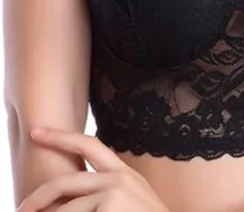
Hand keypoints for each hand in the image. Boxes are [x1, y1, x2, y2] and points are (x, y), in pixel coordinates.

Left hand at [17, 127, 169, 211]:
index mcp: (124, 173)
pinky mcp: (111, 206)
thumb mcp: (130, 200)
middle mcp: (119, 177)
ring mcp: (114, 191)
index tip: (38, 132)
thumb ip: (107, 191)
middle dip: (39, 195)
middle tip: (21, 208)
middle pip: (67, 179)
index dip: (61, 136)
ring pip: (67, 209)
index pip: (90, 144)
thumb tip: (75, 198)